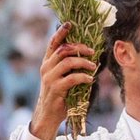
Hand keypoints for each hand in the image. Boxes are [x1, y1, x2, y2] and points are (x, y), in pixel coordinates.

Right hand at [29, 22, 96, 139]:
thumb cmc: (58, 96)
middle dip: (80, 48)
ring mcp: (50, 78)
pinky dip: (83, 77)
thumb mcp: (61, 78)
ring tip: (93, 67)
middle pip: (64, 49)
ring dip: (84, 62)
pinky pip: (72, 78)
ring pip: (68, 62)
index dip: (61, 32)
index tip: (70, 24)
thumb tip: (87, 57)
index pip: (53, 43)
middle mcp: (46, 67)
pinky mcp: (56, 88)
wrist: (48, 116)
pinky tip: (90, 79)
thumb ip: (69, 67)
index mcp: (47, 62)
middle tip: (92, 51)